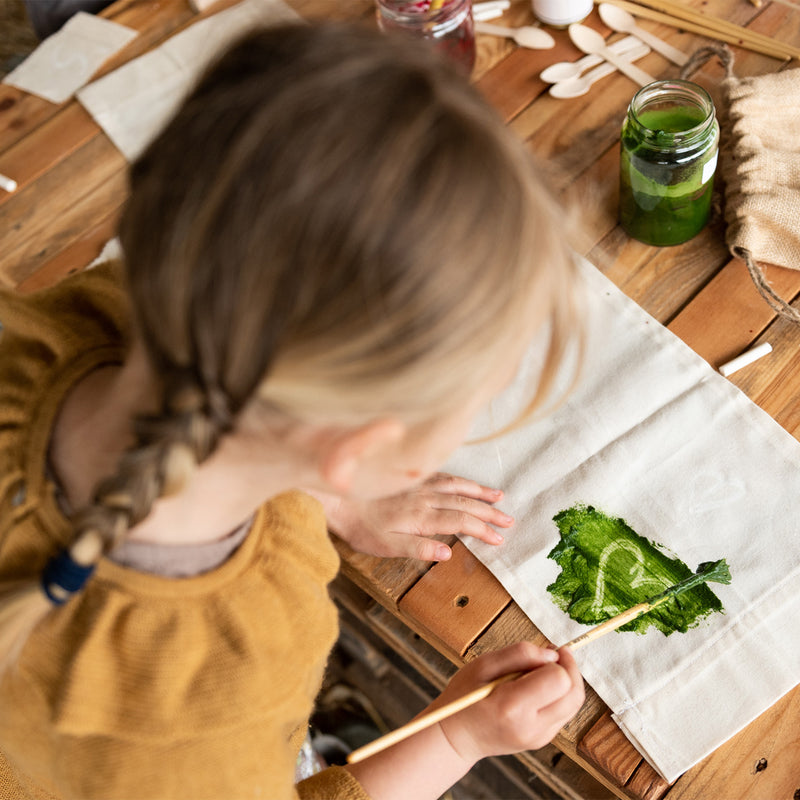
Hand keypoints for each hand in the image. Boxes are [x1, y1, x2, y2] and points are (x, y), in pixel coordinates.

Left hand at [319, 473, 513, 560]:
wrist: (339, 497)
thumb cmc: (360, 526)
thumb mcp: (386, 546)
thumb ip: (418, 549)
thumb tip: (448, 554)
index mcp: (422, 517)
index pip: (460, 522)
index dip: (482, 530)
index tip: (500, 538)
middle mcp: (425, 498)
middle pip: (464, 504)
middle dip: (489, 512)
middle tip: (509, 520)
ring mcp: (419, 486)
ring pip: (456, 486)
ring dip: (479, 492)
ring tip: (499, 497)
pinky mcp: (411, 479)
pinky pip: (442, 476)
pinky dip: (459, 480)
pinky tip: (466, 482)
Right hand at [436, 643, 584, 763]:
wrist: (458, 737)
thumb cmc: (465, 696)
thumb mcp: (483, 664)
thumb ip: (519, 654)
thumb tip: (552, 654)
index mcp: (512, 706)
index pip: (559, 680)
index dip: (557, 660)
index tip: (547, 650)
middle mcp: (531, 727)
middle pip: (574, 695)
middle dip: (569, 669)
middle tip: (553, 655)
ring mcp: (539, 738)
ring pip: (573, 704)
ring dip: (566, 682)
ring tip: (544, 670)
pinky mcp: (542, 740)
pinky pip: (564, 713)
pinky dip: (559, 695)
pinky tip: (539, 687)